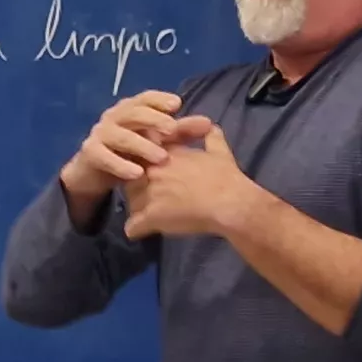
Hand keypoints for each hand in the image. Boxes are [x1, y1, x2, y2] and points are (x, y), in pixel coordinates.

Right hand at [60, 89, 182, 217]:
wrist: (94, 172)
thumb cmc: (129, 152)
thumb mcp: (155, 142)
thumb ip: (180, 133)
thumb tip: (209, 124)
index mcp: (129, 109)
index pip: (145, 98)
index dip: (159, 99)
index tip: (177, 105)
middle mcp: (113, 117)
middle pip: (133, 113)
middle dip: (153, 120)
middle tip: (172, 130)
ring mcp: (100, 134)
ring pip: (120, 136)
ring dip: (141, 146)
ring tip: (160, 157)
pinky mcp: (90, 153)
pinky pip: (105, 157)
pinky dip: (121, 165)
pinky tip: (137, 174)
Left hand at [121, 115, 261, 241]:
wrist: (230, 202)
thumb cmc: (227, 177)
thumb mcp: (220, 151)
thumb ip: (212, 138)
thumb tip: (212, 129)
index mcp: (166, 154)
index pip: (140, 157)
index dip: (143, 168)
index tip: (151, 178)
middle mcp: (153, 171)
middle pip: (131, 180)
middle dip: (138, 189)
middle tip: (152, 200)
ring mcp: (149, 193)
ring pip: (131, 203)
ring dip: (138, 210)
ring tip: (149, 218)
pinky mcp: (151, 217)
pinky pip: (132, 227)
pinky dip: (136, 230)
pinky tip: (142, 232)